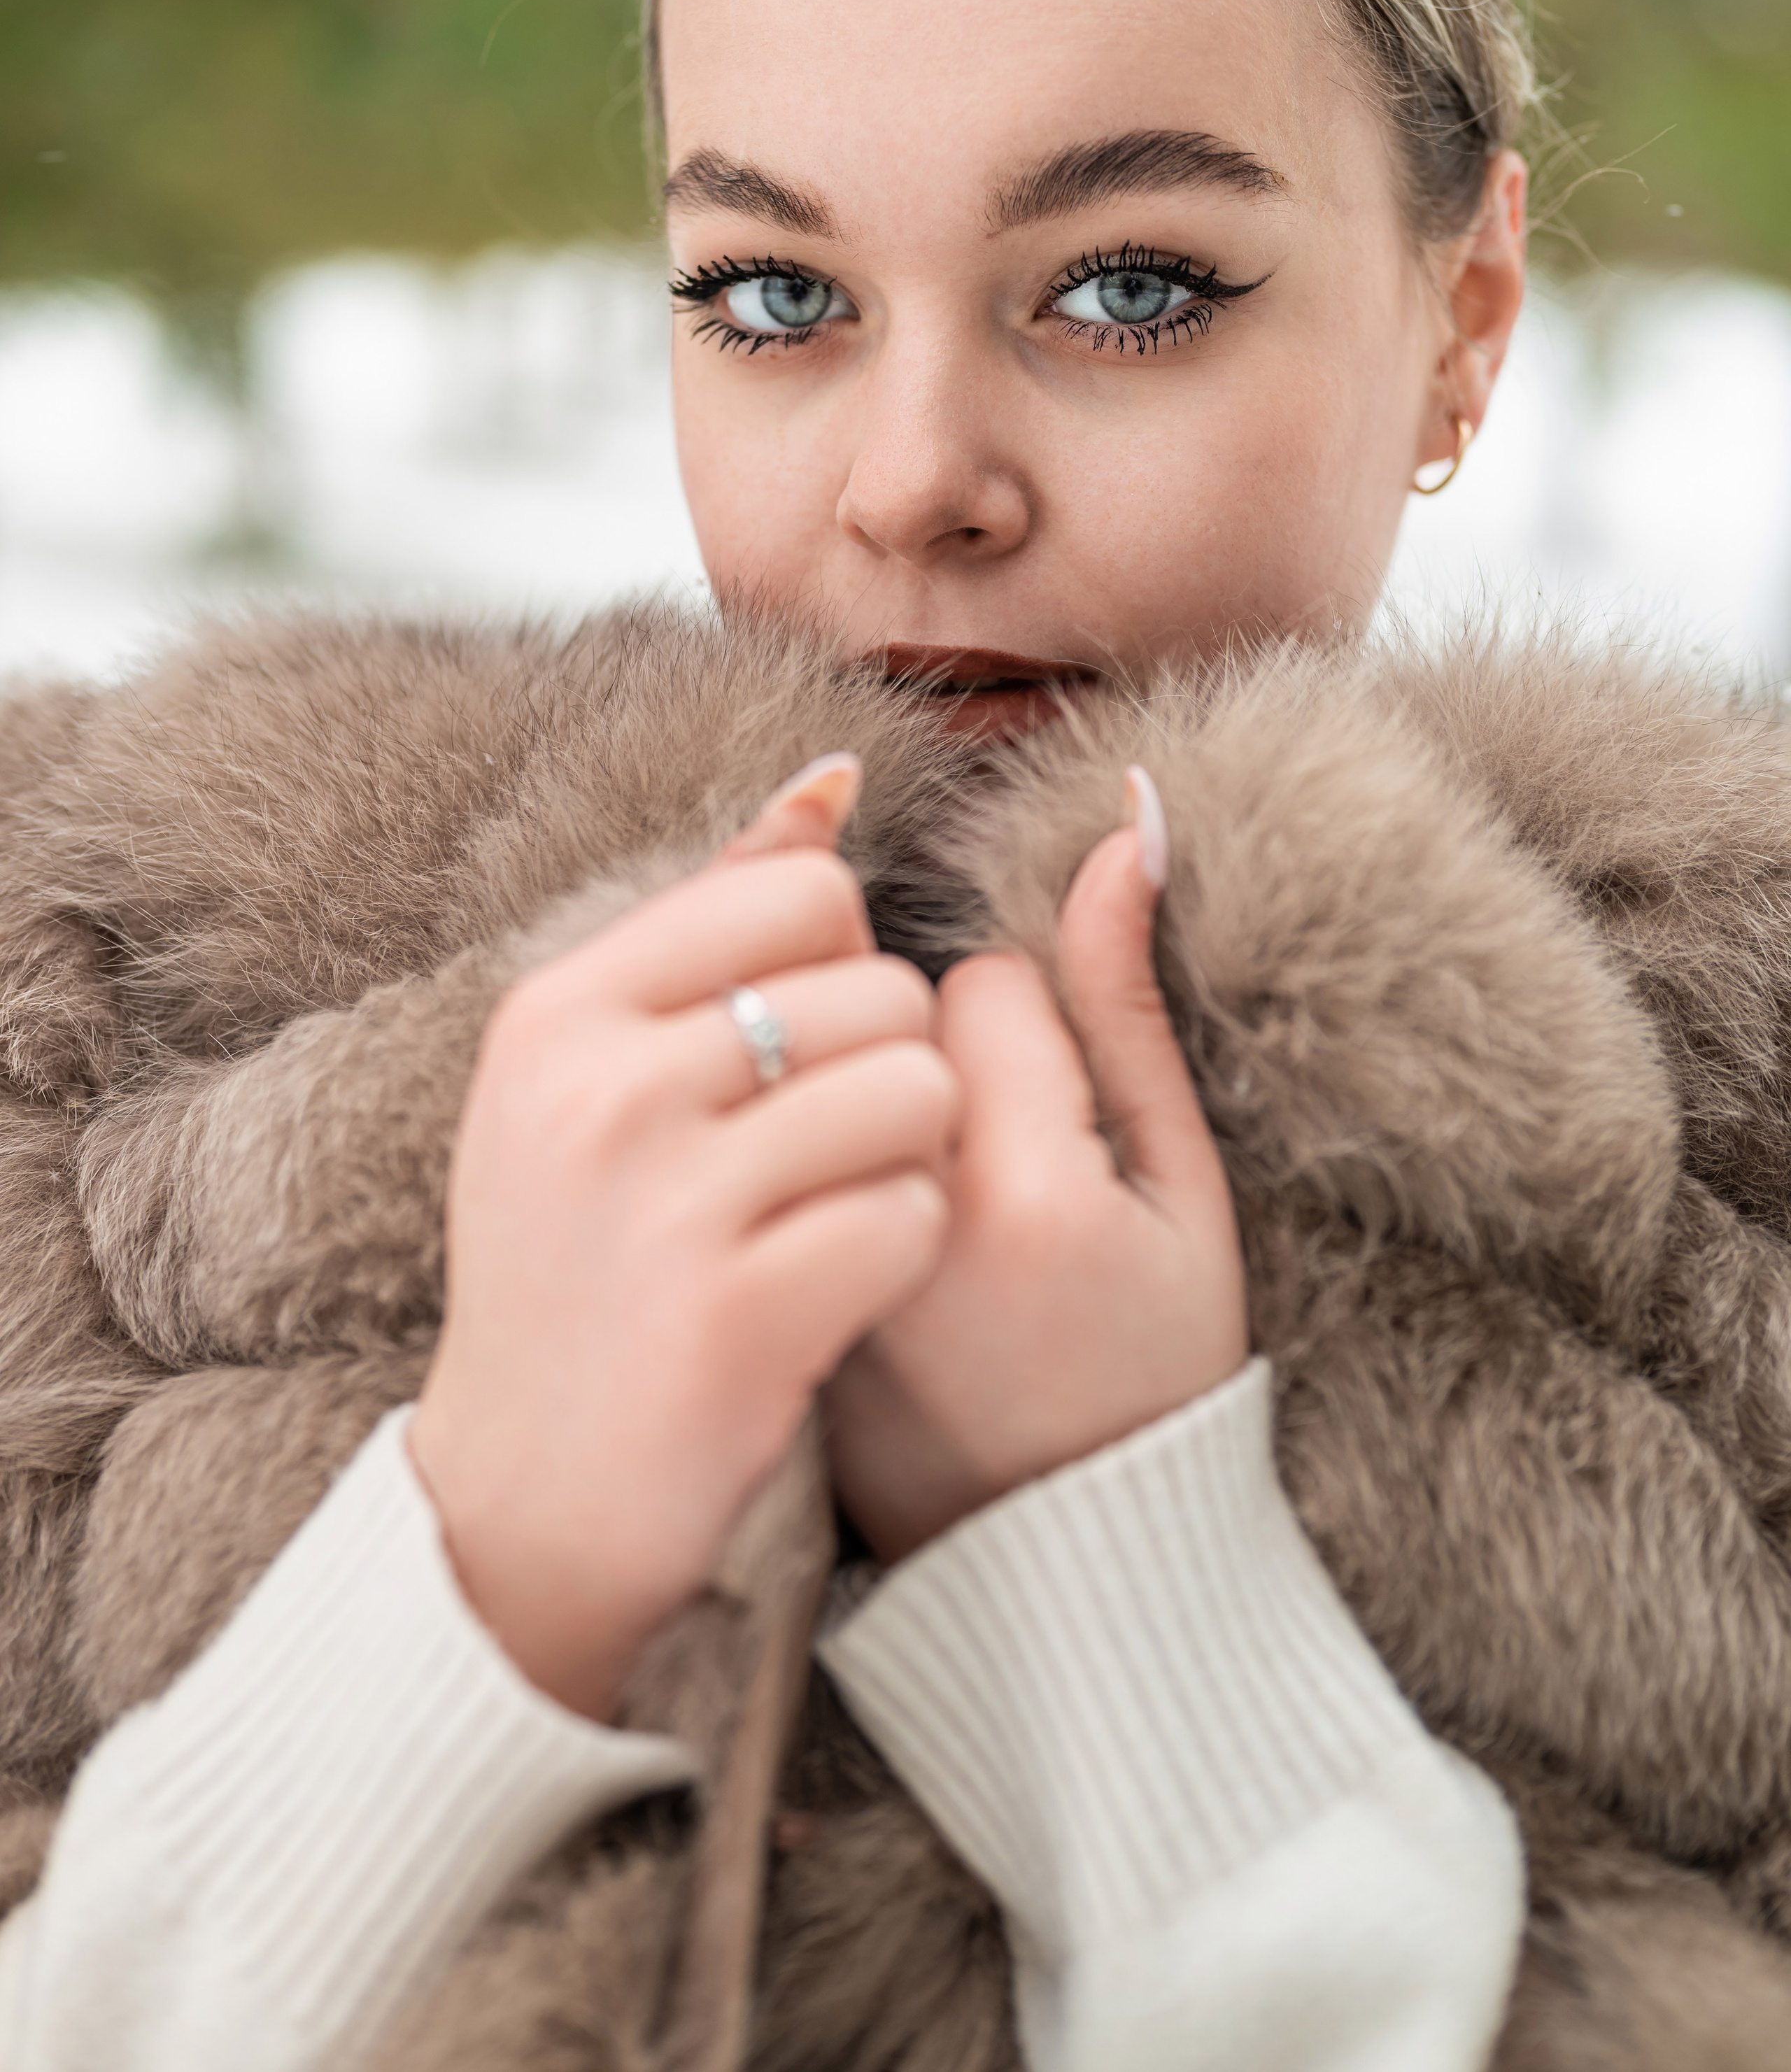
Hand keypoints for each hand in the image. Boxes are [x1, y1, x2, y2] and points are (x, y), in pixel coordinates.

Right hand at [410, 757, 954, 1717]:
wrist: (524, 1499)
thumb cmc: (579, 1262)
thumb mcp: (589, 1075)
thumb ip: (716, 915)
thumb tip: (835, 780)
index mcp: (560, 1012)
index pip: (801, 892)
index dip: (840, 964)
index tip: (789, 1051)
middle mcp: (602, 1090)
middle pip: (879, 989)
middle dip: (889, 1068)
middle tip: (821, 1156)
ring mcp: (668, 1205)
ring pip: (919, 1091)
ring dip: (914, 1158)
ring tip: (839, 1210)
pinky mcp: (742, 1317)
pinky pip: (919, 1215)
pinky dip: (910, 1251)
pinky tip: (846, 1287)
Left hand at [826, 768, 1247, 1562]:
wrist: (1052, 1564)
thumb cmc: (1150, 1371)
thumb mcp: (1181, 1192)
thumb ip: (1127, 1007)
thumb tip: (1123, 823)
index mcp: (1022, 1191)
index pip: (983, 980)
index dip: (1032, 1028)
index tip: (1062, 1123)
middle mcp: (897, 1222)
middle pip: (876, 1013)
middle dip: (927, 1047)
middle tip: (988, 1161)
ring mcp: (815, 1260)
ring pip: (810, 1073)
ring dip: (855, 1098)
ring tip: (919, 1194)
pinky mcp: (763, 1295)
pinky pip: (760, 1149)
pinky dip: (799, 1156)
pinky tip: (845, 1217)